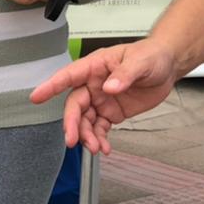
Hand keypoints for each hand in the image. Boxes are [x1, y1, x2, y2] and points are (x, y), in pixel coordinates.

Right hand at [30, 40, 177, 153]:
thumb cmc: (151, 56)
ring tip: (95, 147)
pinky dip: (99, 138)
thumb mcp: (140, 62)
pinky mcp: (111, 112)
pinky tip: (104, 147)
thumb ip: (124, 74)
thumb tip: (109, 88)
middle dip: (72, 123)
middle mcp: (94, 84)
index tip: (36, 97)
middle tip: (72, 140)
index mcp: (96, 66)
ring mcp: (101, 99)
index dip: (51, 86)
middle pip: (75, 105)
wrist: (167, 67)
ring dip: (86, 135)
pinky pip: (99, 127)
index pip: (69, 76)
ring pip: (85, 120)